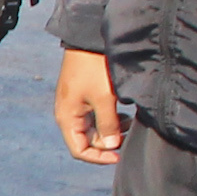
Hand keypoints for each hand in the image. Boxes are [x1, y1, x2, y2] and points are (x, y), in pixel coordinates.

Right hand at [54, 49, 123, 163]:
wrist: (89, 38)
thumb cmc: (94, 68)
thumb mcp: (104, 98)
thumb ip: (108, 125)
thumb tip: (112, 145)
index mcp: (67, 118)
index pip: (79, 150)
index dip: (99, 157)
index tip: (120, 154)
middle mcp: (68, 114)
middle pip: (87, 141)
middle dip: (109, 141)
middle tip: (129, 133)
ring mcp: (76, 104)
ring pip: (93, 128)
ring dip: (111, 130)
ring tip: (128, 122)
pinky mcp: (84, 96)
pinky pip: (96, 116)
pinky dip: (110, 119)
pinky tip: (123, 112)